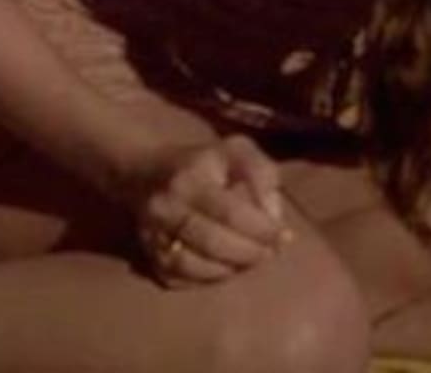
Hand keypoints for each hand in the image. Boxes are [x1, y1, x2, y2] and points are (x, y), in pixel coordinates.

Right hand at [129, 134, 289, 287]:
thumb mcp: (238, 151)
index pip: (230, 212)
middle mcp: (166, 207)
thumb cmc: (204, 161)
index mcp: (191, 177)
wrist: (146, 171)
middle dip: (249, 253)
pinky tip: (226, 267)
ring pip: (193, 266)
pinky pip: (179, 280)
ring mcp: (152, 235)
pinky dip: (208, 279)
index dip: (261, 229)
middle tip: (270, 253)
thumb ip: (262, 175)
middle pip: (212, 243)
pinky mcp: (148, 257)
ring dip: (230, 269)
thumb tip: (273, 217)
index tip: (283, 236)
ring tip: (251, 260)